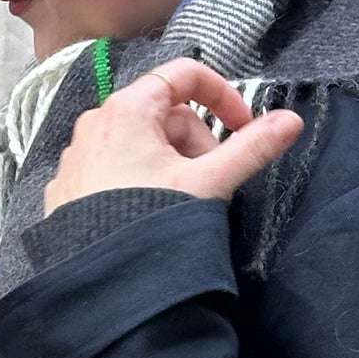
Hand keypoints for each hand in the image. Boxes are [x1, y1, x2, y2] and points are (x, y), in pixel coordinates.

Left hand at [42, 58, 303, 216]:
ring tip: (179, 202)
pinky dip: (138, 180)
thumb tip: (292, 121)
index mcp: (128, 109)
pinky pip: (112, 168)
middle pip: (164, 114)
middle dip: (196, 142)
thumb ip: (252, 149)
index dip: (223, 95)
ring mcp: (76, 156)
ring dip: (170, 163)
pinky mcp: (66, 188)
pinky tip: (146, 214)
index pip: (184, 75)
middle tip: (211, 181)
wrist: (99, 282)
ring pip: (139, 143)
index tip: (244, 127)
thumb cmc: (150, 221)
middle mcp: (95, 123)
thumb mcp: (209, 183)